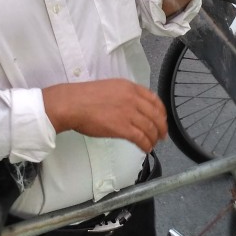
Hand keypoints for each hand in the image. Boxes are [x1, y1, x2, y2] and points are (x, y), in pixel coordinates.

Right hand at [42, 78, 167, 151]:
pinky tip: (146, 148)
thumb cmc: (85, 97)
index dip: (161, 111)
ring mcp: (129, 113)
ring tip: (154, 143)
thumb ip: (124, 95)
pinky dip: (146, 145)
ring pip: (150, 128)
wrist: (73, 104)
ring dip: (154, 137)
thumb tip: (132, 107)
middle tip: (162, 134)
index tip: (162, 118)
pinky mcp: (123, 128)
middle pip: (155, 115)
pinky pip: (141, 138)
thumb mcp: (110, 87)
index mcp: (129, 87)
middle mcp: (133, 99)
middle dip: (162, 126)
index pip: (154, 99)